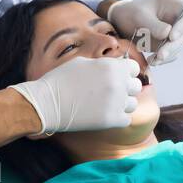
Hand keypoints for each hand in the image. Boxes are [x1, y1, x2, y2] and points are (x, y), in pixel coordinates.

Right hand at [10, 56, 139, 134]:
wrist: (47, 104)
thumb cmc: (61, 81)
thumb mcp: (83, 63)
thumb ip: (104, 64)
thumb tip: (116, 65)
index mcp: (111, 66)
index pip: (134, 69)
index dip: (126, 73)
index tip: (118, 79)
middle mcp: (117, 82)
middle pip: (136, 86)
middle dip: (125, 89)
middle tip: (111, 94)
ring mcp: (116, 102)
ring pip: (132, 104)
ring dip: (122, 105)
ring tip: (107, 105)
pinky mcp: (111, 119)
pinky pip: (126, 119)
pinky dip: (117, 119)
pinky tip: (104, 116)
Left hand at [108, 0, 182, 65]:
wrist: (122, 22)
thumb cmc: (131, 13)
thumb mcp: (139, 16)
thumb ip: (154, 25)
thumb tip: (168, 33)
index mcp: (174, 4)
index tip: (172, 36)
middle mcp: (178, 18)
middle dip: (172, 46)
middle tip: (160, 55)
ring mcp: (175, 32)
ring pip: (178, 46)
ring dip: (166, 55)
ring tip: (153, 60)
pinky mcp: (170, 44)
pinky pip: (171, 54)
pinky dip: (162, 59)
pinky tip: (152, 60)